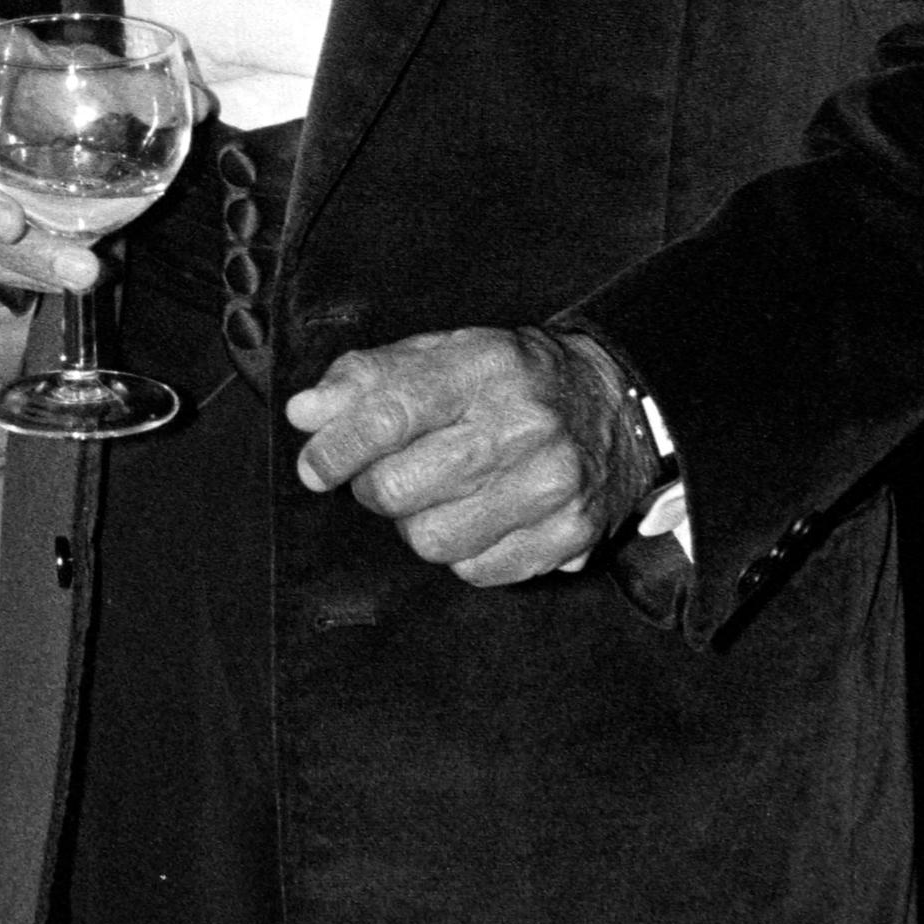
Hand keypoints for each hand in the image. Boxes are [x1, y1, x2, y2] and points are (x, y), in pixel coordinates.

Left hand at [282, 326, 655, 585]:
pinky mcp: (570, 533)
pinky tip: (477, 517)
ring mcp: (552, 486)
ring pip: (434, 540)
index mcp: (484, 369)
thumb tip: (305, 413)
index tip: (314, 465)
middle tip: (385, 473)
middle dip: (373, 487)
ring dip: (416, 524)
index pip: (389, 415)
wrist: (618, 403)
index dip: (337, 448)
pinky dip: (463, 552)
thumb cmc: (512, 378)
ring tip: (436, 495)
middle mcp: (523, 426)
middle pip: (400, 488)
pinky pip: (479, 571)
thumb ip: (367, 377)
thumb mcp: (442, 352)